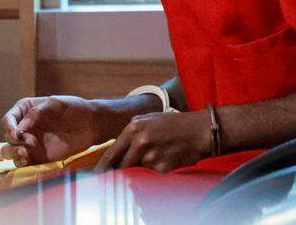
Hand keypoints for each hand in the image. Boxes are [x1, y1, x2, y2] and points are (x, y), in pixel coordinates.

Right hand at [1, 95, 105, 165]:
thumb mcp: (56, 104)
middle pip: (7, 136)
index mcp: (25, 110)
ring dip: (13, 153)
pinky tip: (28, 160)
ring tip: (25, 153)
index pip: (8, 119)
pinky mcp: (38, 157)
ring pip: (9, 150)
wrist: (91, 125)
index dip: (9, 126)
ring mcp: (30, 143)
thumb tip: (21, 127)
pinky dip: (20, 163)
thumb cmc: (74, 109)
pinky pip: (21, 162)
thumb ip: (37, 112)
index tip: (17, 133)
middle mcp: (25, 127)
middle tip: (32, 141)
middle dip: (15, 140)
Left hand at [94, 110, 211, 173]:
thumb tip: (114, 153)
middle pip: (122, 167)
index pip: (111, 153)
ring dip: (142, 169)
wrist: (199, 131)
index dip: (103, 167)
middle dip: (120, 172)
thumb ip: (129, 134)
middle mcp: (140, 142)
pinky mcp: (163, 168)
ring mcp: (152, 156)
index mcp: (134, 128)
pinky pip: (152, 175)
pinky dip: (156, 171)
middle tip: (119, 175)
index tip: (96, 175)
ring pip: (138, 171)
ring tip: (156, 155)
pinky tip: (165, 159)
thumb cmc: (172, 125)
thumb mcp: (147, 121)